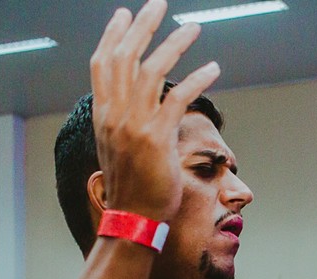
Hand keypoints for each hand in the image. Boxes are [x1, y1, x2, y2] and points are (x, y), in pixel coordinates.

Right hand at [90, 2, 220, 222]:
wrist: (134, 219)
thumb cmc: (133, 188)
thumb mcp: (119, 148)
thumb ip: (123, 121)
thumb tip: (132, 106)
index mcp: (103, 115)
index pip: (103, 64)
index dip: (113, 36)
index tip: (125, 14)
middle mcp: (114, 115)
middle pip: (126, 57)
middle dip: (144, 26)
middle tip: (160, 4)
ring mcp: (134, 125)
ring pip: (153, 70)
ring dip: (176, 45)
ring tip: (194, 28)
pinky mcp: (158, 138)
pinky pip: (178, 97)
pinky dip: (197, 79)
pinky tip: (213, 69)